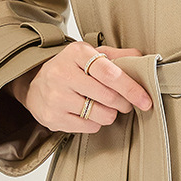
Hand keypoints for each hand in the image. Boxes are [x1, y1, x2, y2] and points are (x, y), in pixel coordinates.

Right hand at [9, 42, 152, 135]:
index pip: (110, 73)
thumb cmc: (70, 68)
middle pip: (109, 97)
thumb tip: (142, 60)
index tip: (145, 100)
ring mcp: (56, 97)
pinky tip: (88, 113)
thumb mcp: (90, 54)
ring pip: (102, 114)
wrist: (34, 83)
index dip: (131, 88)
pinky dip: (96, 122)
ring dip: (110, 113)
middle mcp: (63, 74)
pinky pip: (89, 127)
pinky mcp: (53, 117)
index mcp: (76, 53)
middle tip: (124, 102)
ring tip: (103, 106)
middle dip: (124, 103)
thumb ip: (117, 56)